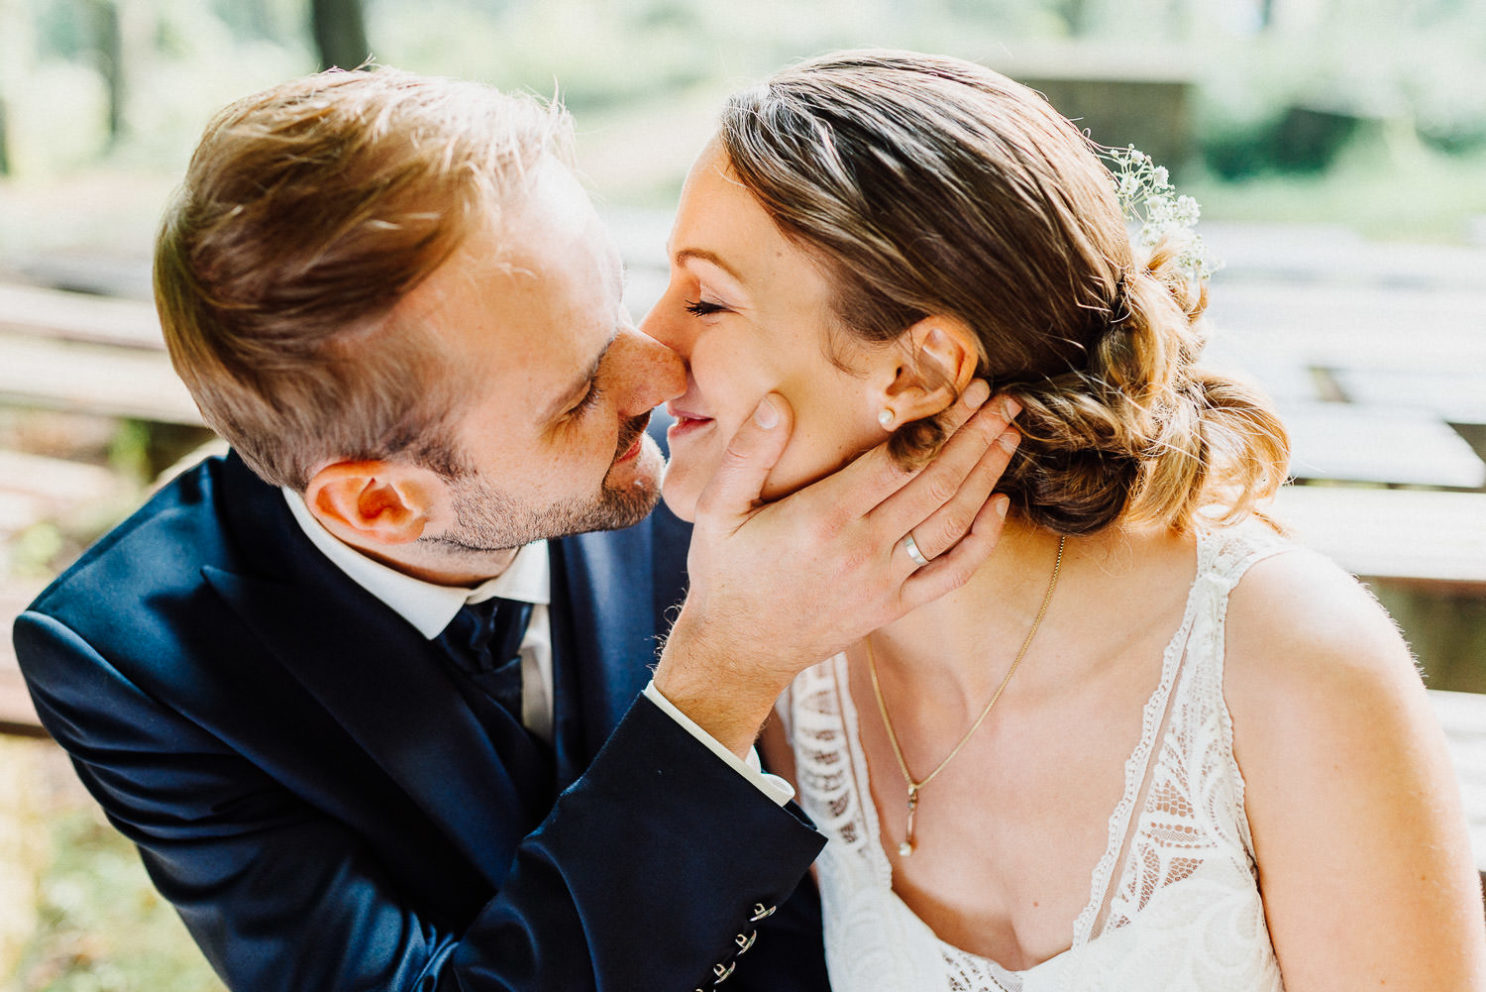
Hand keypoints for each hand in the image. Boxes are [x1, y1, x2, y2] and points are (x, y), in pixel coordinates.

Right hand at [653, 380, 1020, 755]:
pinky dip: (982, 541)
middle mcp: (863, 548)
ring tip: (1009, 437)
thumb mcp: (719, 507)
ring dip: (986, 476)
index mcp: (824, 516)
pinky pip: (951, 574)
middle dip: (976, 437)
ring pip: (952, 522)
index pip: (901, 458)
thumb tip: (778, 401)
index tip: (969, 388)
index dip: (942, 420)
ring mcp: (884, 581)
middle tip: (1006, 401)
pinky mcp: (894, 607)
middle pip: (937, 483)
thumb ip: (748, 452)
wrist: (737, 651)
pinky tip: (998, 506)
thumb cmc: (727, 572)